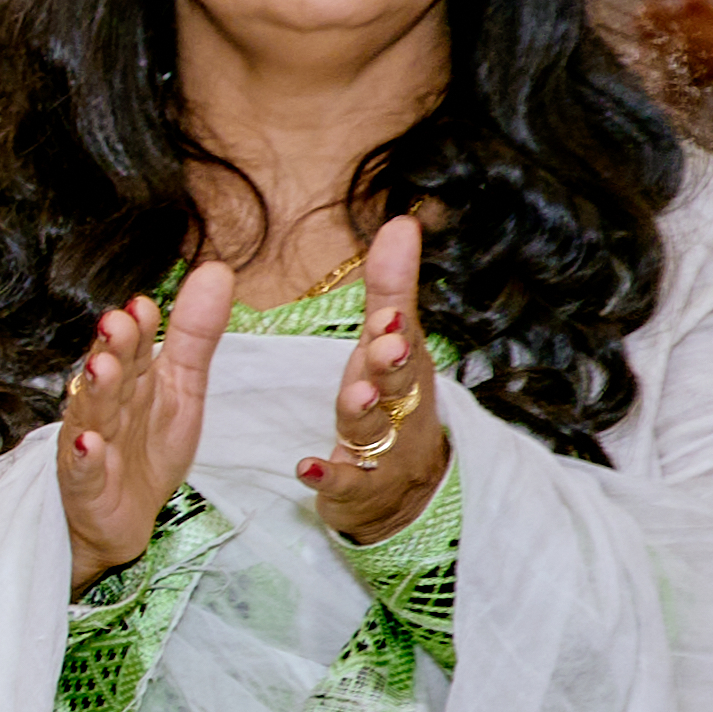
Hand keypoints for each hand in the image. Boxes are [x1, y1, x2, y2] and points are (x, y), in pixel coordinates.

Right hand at [61, 263, 234, 584]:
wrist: (124, 517)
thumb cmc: (146, 445)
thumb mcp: (182, 388)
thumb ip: (195, 334)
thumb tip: (215, 270)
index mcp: (132, 382)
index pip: (135, 350)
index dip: (139, 330)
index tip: (145, 306)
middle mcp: (107, 408)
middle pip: (111, 376)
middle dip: (113, 350)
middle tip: (118, 322)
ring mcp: (93, 446)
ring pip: (93, 415)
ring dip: (96, 391)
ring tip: (101, 367)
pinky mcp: (87, 487)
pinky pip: (84, 471)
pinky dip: (85, 458)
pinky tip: (89, 442)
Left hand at [301, 214, 443, 543]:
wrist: (406, 489)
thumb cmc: (393, 400)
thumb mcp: (393, 344)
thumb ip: (392, 288)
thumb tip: (403, 222)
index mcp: (402, 368)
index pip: (401, 342)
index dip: (395, 328)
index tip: (388, 313)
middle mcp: (398, 407)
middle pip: (397, 383)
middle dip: (391, 364)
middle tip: (384, 345)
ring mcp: (381, 451)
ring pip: (373, 429)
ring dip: (363, 410)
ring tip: (355, 394)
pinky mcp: (356, 489)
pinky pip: (344, 482)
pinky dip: (328, 476)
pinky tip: (306, 467)